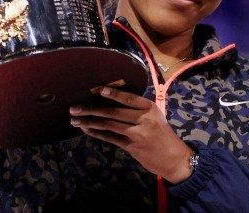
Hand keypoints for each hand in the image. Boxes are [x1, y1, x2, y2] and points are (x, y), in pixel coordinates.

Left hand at [69, 87, 193, 183]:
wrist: (174, 158)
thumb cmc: (163, 134)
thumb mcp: (155, 116)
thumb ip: (138, 109)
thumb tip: (113, 100)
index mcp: (150, 108)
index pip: (129, 98)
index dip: (113, 94)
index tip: (98, 89)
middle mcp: (144, 119)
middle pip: (114, 112)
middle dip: (92, 109)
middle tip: (74, 108)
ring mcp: (137, 134)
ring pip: (109, 125)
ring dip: (90, 122)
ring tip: (75, 119)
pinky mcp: (131, 147)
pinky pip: (111, 138)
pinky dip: (97, 133)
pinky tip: (86, 129)